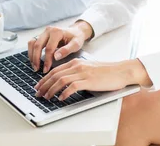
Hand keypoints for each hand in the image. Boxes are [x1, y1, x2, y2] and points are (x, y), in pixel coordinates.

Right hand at [28, 20, 93, 73]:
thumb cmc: (76, 38)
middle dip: (36, 58)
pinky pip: (32, 42)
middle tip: (36, 69)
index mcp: (57, 32)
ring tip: (34, 65)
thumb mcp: (76, 44)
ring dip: (31, 55)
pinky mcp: (41, 35)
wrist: (75, 31)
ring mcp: (43, 32)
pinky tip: (33, 59)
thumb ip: (66, 50)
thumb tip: (56, 57)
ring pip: (32, 43)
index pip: (49, 48)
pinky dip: (31, 51)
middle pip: (37, 45)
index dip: (46, 60)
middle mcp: (48, 30)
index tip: (46, 70)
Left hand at [34, 59, 149, 100]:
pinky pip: (73, 86)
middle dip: (44, 85)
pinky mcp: (89, 80)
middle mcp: (77, 66)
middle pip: (55, 75)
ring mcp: (83, 73)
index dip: (44, 79)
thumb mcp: (88, 69)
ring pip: (61, 80)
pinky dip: (65, 92)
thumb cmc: (106, 72)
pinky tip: (60, 98)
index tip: (38, 86)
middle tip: (38, 93)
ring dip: (51, 89)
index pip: (55, 70)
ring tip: (46, 97)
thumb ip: (76, 72)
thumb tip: (64, 82)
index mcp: (76, 62)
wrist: (121, 71)